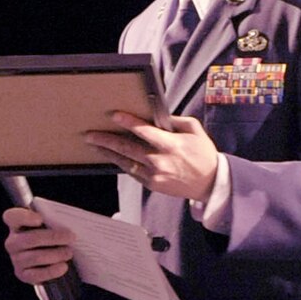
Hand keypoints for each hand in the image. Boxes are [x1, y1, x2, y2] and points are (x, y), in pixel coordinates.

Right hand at [2, 205, 75, 285]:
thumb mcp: (50, 226)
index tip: (40, 219)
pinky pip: (37, 274)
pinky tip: (63, 266)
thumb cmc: (50, 237)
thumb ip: (52, 222)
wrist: (49, 260)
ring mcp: (16, 259)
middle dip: (52, 238)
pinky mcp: (22, 275)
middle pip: (30, 239)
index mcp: (16, 225)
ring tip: (68, 252)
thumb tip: (64, 226)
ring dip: (56, 254)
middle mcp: (13, 242)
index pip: (12, 217)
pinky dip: (52, 271)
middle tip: (70, 237)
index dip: (24, 217)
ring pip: (36, 257)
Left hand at [83, 111, 218, 201]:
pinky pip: (132, 172)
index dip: (127, 122)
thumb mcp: (194, 130)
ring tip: (94, 145)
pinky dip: (121, 164)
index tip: (114, 115)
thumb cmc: (203, 154)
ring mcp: (154, 175)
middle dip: (106, 140)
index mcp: (171, 145)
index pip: (144, 131)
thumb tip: (157, 116)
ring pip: (126, 162)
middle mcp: (160, 161)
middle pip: (127, 148)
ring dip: (108, 153)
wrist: (210, 183)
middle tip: (90, 134)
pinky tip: (112, 156)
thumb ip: (175, 121)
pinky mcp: (152, 184)